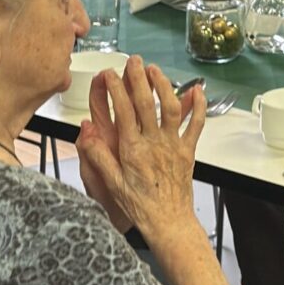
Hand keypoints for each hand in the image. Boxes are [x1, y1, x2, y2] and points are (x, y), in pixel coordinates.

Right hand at [76, 55, 203, 241]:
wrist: (168, 222)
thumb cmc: (140, 206)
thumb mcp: (111, 183)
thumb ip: (98, 155)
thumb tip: (85, 131)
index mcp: (132, 150)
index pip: (123, 111)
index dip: (116, 88)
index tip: (109, 74)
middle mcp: (154, 143)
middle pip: (146, 102)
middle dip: (138, 78)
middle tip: (133, 61)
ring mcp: (173, 145)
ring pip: (171, 107)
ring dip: (164, 85)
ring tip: (155, 70)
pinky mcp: (188, 150)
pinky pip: (196, 125)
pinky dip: (198, 106)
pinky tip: (197, 90)